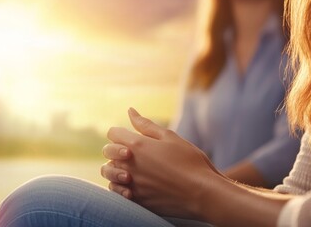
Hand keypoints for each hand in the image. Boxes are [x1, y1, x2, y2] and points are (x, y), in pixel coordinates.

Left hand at [106, 108, 224, 218]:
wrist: (202, 192)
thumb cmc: (190, 161)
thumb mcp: (170, 137)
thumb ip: (146, 125)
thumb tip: (130, 111)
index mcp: (137, 145)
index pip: (113, 133)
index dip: (120, 132)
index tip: (131, 137)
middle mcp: (129, 164)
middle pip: (108, 152)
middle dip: (116, 149)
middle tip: (132, 153)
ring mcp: (131, 183)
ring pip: (108, 173)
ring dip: (116, 168)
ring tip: (131, 169)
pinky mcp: (136, 200)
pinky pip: (116, 192)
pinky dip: (120, 187)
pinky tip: (133, 185)